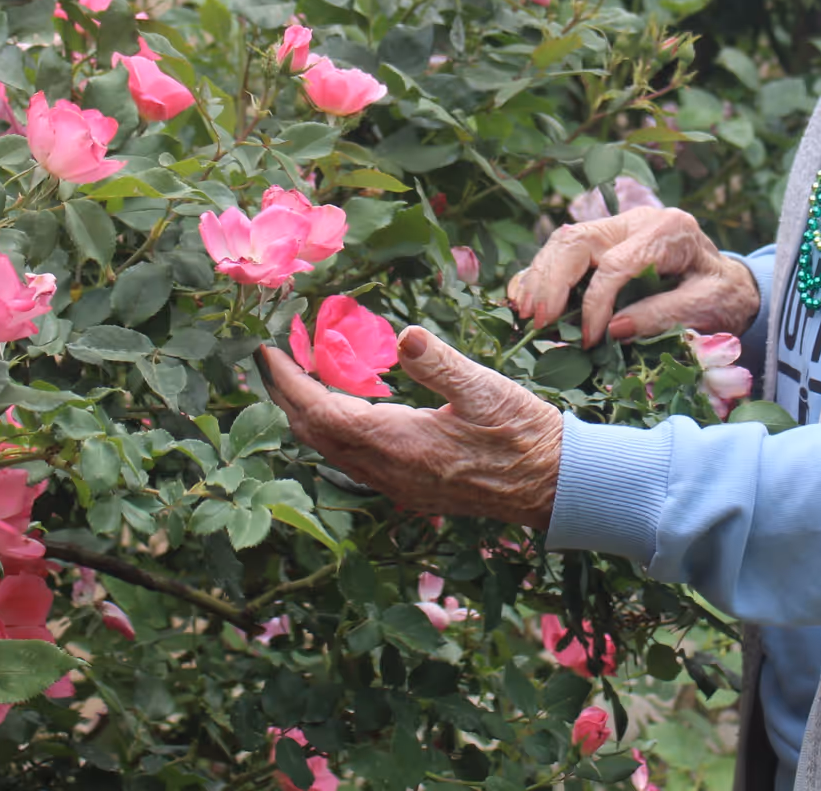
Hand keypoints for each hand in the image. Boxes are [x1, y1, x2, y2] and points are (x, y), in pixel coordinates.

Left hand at [260, 325, 562, 529]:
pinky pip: (352, 458)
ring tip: (296, 376)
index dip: (288, 382)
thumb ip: (441, 365)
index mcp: (399, 445)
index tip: (267, 350)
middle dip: (286, 396)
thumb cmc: (523, 435)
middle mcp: (388, 471)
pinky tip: (342, 407)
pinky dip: (333, 428)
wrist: (553, 485)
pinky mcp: (408, 486)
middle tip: (271, 357)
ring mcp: (396, 484)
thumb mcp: (487, 390)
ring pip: (331, 450)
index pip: (322, 413)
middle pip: (315, 435)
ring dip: (307, 413)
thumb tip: (406, 336)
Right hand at [504, 207, 760, 347]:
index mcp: (668, 229)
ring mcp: (617, 228)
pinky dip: (539, 273)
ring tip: (527, 315)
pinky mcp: (603, 242)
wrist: (730, 282)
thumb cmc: (724, 295)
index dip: (595, 304)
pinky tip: (523, 298)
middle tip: (539, 322)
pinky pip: (562, 250)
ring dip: (539, 278)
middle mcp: (636, 220)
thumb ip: (664, 315)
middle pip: (577, 240)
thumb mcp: (708, 306)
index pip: (615, 263)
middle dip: (552, 282)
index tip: (590, 340)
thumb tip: (612, 330)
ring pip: (563, 241)